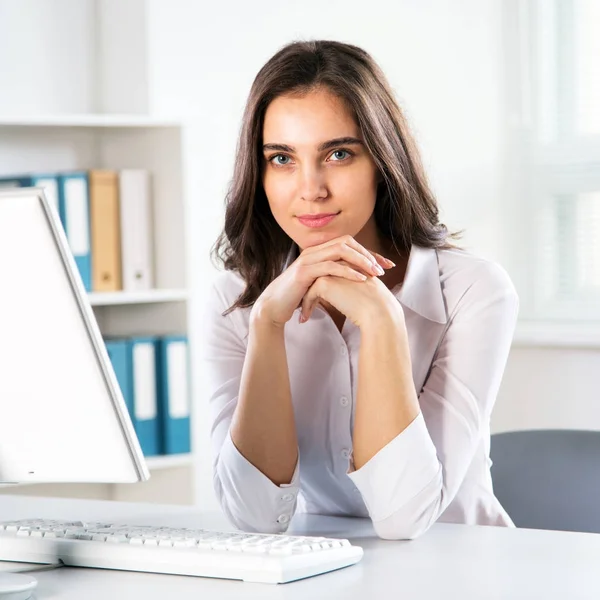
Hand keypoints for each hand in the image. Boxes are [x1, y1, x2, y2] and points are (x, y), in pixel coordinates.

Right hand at [250, 235, 394, 327]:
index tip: (386, 265)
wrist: (274, 307)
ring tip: (375, 273)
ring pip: (340, 250)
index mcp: (319, 252)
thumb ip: (334, 278)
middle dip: (368, 254)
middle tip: (384, 268)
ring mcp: (308, 259)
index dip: (369, 253)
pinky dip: (348, 271)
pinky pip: (330, 266)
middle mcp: (314, 251)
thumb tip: (356, 281)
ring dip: (361, 260)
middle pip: (347, 242)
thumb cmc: (297, 298)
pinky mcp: (304, 272)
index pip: (349, 245)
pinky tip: (361, 280)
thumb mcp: (319, 284)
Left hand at [300, 264, 403, 328]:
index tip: (314, 298)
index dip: (320, 284)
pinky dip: (306, 306)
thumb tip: (343, 295)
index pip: (329, 271)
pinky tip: (304, 319)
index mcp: (351, 263)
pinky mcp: (325, 282)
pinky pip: (309, 294)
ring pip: (310, 283)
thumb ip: (353, 286)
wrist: (378, 312)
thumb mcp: (364, 290)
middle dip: (308, 290)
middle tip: (303, 304)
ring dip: (305, 299)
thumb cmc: (376, 306)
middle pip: (317, 274)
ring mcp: (332, 271)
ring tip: (302, 313)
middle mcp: (340, 263)